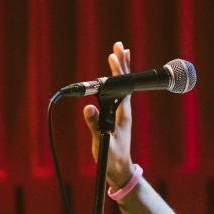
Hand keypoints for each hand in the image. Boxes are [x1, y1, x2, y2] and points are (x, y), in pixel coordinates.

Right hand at [82, 41, 134, 187]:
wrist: (120, 168)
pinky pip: (119, 93)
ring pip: (123, 86)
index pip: (121, 87)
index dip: (117, 71)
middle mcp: (125, 109)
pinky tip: (115, 75)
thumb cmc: (112, 157)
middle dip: (122, 63)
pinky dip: (117, 81)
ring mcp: (123, 111)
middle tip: (119, 45)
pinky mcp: (118, 115)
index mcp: (123, 114)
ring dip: (121, 69)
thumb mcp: (101, 142)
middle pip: (125, 82)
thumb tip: (88, 108)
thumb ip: (94, 126)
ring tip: (120, 52)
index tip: (113, 56)